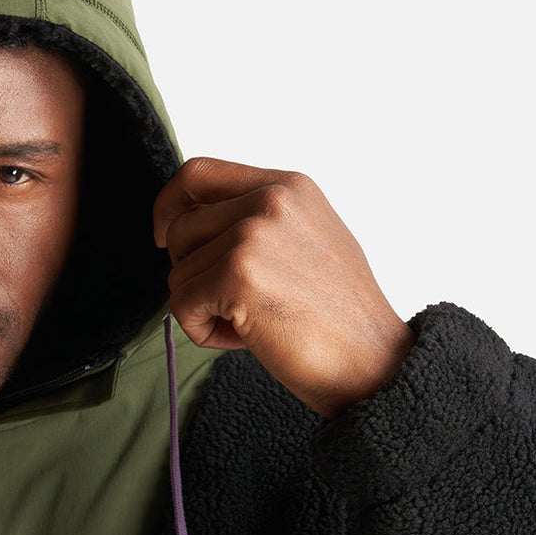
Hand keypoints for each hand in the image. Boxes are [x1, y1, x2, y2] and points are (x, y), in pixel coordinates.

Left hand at [152, 157, 414, 418]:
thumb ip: (256, 221)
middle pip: (180, 229)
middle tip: (234, 304)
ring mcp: (252, 235)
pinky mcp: (236, 275)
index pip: (199, 173)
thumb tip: (190, 223)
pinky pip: (180, 305)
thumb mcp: (306, 240)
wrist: (372, 361)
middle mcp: (270, 200)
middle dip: (192, 274)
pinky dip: (203, 332)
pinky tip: (246, 339)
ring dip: (204, 309)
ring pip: (177, 273)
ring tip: (252, 324)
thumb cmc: (338, 315)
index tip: (163, 236)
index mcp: (287, 186)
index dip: (170, 204)